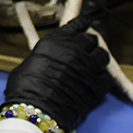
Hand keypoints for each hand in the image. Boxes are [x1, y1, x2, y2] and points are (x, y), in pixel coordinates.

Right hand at [2, 14, 113, 131]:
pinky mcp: (96, 86)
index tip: (87, 21)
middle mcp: (74, 50)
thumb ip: (44, 56)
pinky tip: (97, 81)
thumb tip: (47, 60)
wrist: (37, 110)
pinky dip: (103, 78)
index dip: (83, 23)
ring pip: (102, 55)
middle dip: (89, 43)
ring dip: (98, 58)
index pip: (76, 25)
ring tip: (94, 64)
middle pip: (91, 39)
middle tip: (87, 49)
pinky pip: (107, 77)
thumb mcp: (29, 63)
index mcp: (56, 41)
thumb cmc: (25, 89)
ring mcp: (87, 67)